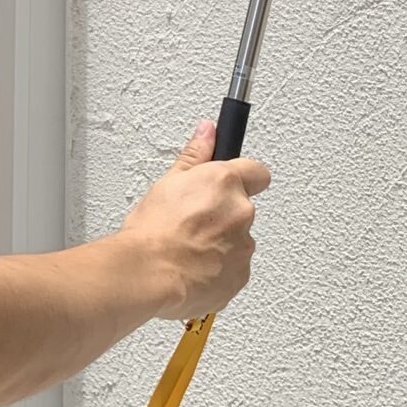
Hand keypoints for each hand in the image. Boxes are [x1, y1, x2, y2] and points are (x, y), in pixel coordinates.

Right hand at [119, 120, 269, 321]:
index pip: (257, 171)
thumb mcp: (167, 182)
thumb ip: (195, 154)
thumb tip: (208, 131)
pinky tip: (194, 265)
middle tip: (193, 219)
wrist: (149, 274)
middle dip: (223, 212)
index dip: (244, 177)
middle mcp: (241, 211)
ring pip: (238, 238)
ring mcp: (244, 245)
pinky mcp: (240, 275)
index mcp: (225, 182)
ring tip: (189, 246)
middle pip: (242, 207)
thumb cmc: (153, 232)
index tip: (229, 182)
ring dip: (221, 240)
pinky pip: (234, 266)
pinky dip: (219, 266)